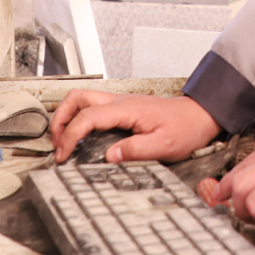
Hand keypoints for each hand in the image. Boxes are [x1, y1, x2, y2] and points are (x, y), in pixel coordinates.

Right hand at [51, 91, 220, 163]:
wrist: (198, 115)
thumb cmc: (184, 128)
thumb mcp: (164, 145)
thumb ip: (136, 150)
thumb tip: (110, 156)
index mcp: (126, 109)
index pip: (87, 116)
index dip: (70, 135)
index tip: (63, 154)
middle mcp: (119, 101)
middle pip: (77, 98)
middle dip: (59, 119)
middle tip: (56, 143)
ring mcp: (119, 102)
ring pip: (82, 98)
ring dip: (67, 116)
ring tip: (63, 139)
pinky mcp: (122, 108)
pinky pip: (92, 106)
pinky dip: (79, 117)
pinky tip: (80, 135)